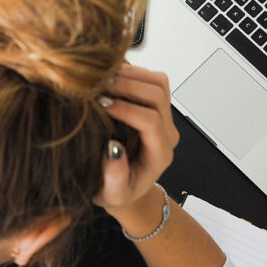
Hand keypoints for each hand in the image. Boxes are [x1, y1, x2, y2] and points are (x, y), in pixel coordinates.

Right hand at [93, 64, 179, 211]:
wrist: (126, 186)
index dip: (126, 109)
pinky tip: (109, 78)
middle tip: (99, 86)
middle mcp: (167, 133)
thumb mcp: (112, 194)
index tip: (101, 105)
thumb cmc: (117, 191)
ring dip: (131, 75)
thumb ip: (115, 177)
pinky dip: (131, 72)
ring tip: (102, 79)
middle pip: (158, 96)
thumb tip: (113, 148)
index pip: (151, 121)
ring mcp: (164, 117)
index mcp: (159, 154)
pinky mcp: (156, 106)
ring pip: (158, 82)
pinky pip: (151, 80)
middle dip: (128, 86)